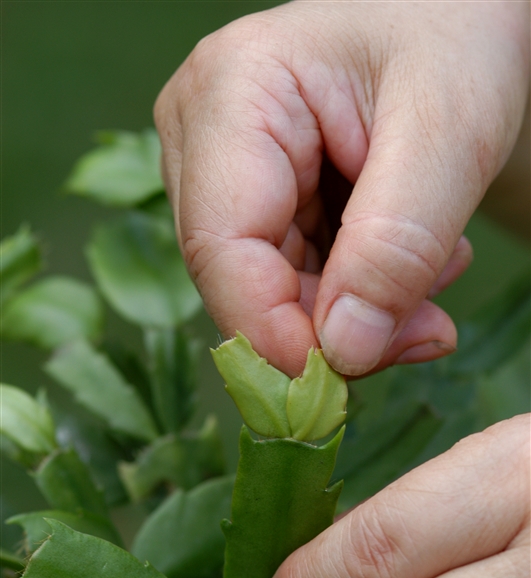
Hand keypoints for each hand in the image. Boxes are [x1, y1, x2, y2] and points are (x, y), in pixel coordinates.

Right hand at [155, 0, 528, 377]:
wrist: (455, 13)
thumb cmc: (455, 33)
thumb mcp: (448, 134)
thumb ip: (395, 245)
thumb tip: (342, 352)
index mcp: (233, 93)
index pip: (222, 247)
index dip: (274, 331)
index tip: (346, 379)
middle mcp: (204, 132)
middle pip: (242, 276)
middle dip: (332, 326)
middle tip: (424, 330)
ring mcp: (223, 164)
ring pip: (267, 287)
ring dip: (354, 310)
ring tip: (434, 275)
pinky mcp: (254, 190)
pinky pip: (289, 273)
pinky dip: (353, 290)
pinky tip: (410, 264)